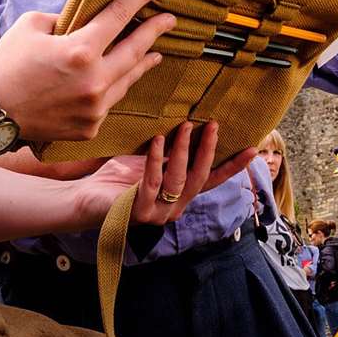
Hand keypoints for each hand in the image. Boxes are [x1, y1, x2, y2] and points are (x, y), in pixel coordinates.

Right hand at [0, 0, 173, 141]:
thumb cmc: (7, 64)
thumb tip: (81, 20)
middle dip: (155, 31)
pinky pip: (109, 103)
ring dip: (142, 62)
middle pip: (136, 50)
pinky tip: (119, 81)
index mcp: (81, 50)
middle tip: (169, 19)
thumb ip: (64, 20)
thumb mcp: (33, 26)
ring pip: (127, 80)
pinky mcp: (89, 128)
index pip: (120, 17)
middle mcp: (95, 81)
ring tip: (154, 53)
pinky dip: (114, 88)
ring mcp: (95, 108)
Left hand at [71, 121, 257, 227]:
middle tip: (213, 124)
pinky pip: (152, 183)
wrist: (84, 199)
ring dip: (182, 150)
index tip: (253, 148)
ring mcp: (158, 213)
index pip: (212, 180)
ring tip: (184, 125)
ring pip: (178, 179)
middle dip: (208, 149)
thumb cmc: (116, 178)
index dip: (233, 166)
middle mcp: (174, 208)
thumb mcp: (148, 161)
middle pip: (199, 177)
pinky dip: (155, 160)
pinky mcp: (139, 213)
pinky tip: (158, 141)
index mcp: (179, 196)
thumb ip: (168, 151)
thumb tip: (186, 123)